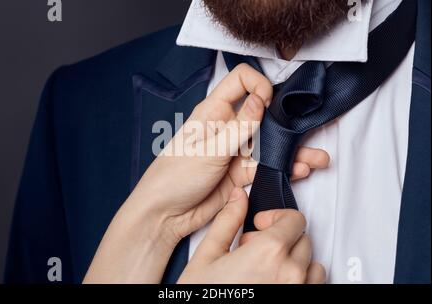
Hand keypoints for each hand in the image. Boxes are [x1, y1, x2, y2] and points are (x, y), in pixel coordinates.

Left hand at [84, 64, 328, 282]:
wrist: (164, 214)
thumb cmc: (173, 177)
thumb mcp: (208, 150)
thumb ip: (238, 127)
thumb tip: (260, 99)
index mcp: (212, 112)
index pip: (240, 82)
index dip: (259, 85)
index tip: (270, 102)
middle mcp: (226, 128)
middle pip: (261, 115)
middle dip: (286, 121)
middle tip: (305, 130)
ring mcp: (234, 152)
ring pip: (268, 145)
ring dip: (292, 151)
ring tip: (316, 158)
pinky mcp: (239, 174)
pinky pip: (266, 168)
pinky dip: (283, 169)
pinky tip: (299, 170)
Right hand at [178, 188, 325, 283]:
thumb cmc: (204, 298)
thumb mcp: (207, 256)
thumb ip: (227, 221)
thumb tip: (237, 198)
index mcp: (268, 252)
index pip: (294, 218)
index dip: (275, 217)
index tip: (261, 225)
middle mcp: (290, 274)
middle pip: (302, 239)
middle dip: (280, 238)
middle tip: (255, 250)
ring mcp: (298, 292)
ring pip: (312, 264)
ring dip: (293, 261)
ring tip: (266, 270)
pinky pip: (313, 286)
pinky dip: (300, 280)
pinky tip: (273, 284)